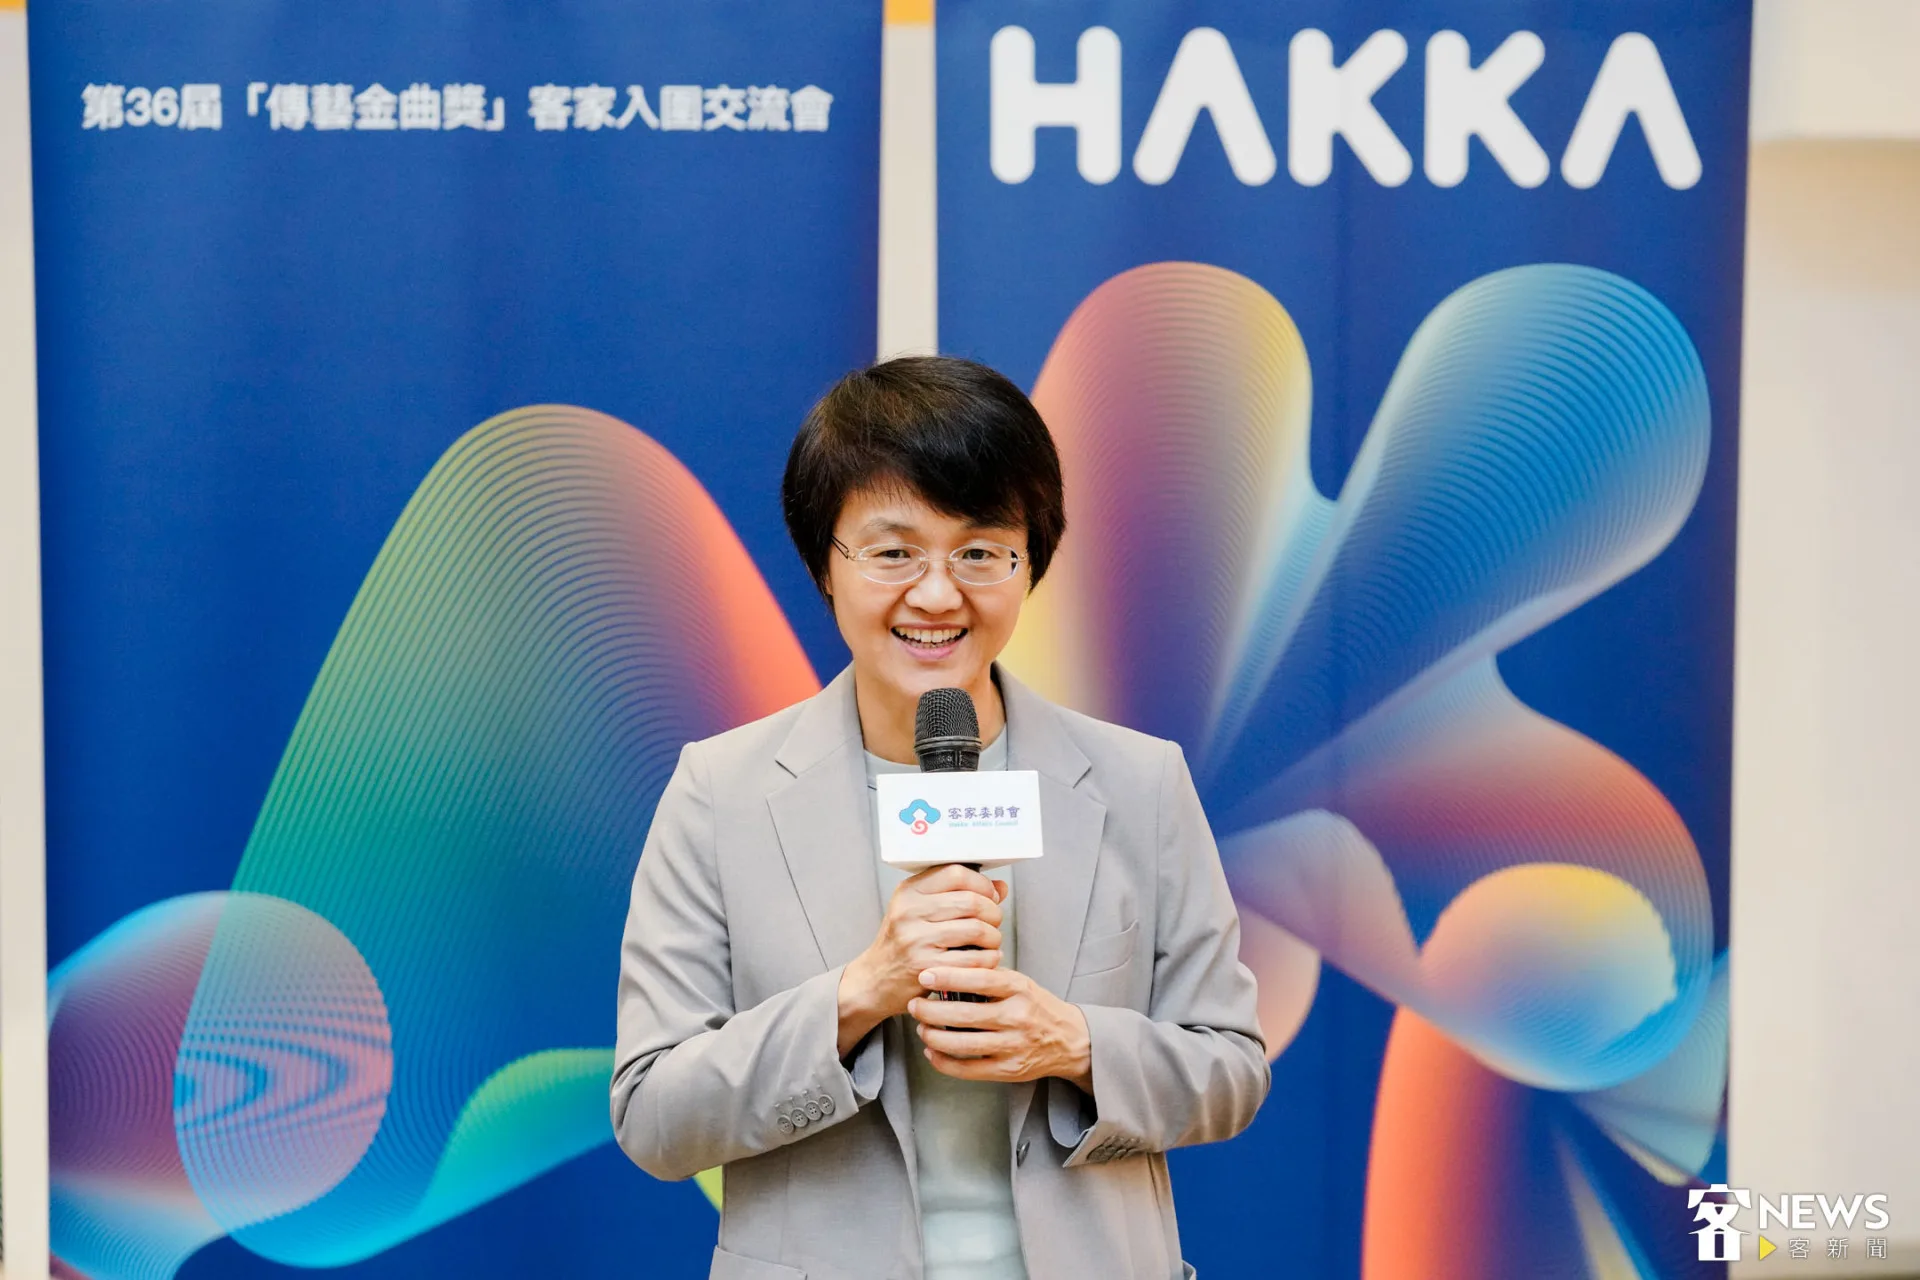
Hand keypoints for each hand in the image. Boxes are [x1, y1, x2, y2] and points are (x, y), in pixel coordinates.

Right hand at [836, 864, 1006, 1056]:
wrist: (876, 980)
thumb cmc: (902, 943)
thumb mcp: (920, 911)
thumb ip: (958, 895)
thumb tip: (1000, 887)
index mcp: (909, 891)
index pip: (956, 873)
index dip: (982, 883)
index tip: (990, 895)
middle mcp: (909, 912)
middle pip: (971, 901)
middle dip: (993, 912)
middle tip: (994, 921)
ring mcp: (916, 940)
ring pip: (977, 929)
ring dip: (994, 937)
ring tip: (991, 942)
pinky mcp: (926, 967)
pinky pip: (973, 959)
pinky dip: (989, 959)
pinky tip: (987, 959)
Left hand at [908, 965, 1093, 1090]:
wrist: (1069, 1040)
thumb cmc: (1036, 1006)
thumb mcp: (1020, 983)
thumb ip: (989, 977)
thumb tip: (947, 967)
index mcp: (1019, 989)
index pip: (980, 980)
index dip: (949, 977)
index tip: (925, 975)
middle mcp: (1017, 1017)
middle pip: (965, 1014)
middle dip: (931, 1010)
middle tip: (914, 1004)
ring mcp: (1013, 1046)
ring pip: (963, 1044)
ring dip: (933, 1037)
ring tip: (921, 1028)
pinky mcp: (1008, 1070)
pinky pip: (969, 1069)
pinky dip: (944, 1062)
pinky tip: (932, 1052)